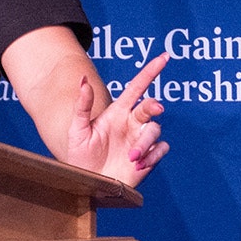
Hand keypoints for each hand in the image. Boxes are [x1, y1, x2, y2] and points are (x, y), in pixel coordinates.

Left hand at [65, 53, 169, 186]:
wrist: (87, 183)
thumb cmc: (80, 156)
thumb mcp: (77, 130)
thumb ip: (82, 106)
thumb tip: (82, 80)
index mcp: (118, 112)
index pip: (137, 87)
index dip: (150, 71)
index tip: (164, 57)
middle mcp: (132, 123)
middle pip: (151, 107)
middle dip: (154, 106)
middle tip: (155, 109)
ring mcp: (141, 139)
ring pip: (155, 130)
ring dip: (145, 142)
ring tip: (131, 156)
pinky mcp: (148, 157)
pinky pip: (161, 149)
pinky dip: (153, 155)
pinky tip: (139, 164)